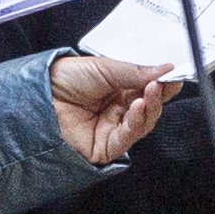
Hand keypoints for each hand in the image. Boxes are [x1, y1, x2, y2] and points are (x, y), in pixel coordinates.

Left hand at [49, 51, 180, 167]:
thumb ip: (135, 72)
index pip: (148, 88)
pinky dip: (137, 121)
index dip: (163, 83)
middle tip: (166, 83)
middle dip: (159, 95)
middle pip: (149, 106)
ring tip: (151, 92)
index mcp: (118, 88)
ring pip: (143, 122)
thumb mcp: (103, 67)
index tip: (175, 74)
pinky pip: (129, 136)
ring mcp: (113, 128)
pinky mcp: (106, 146)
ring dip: (151, 107)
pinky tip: (138, 106)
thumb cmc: (63, 79)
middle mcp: (118, 109)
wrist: (39, 96)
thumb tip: (165, 69)